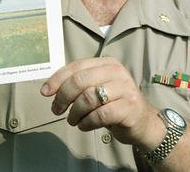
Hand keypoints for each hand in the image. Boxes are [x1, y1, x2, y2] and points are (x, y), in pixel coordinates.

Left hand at [40, 56, 163, 148]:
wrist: (144, 122)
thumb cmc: (114, 105)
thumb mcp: (97, 89)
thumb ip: (79, 85)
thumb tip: (49, 89)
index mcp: (107, 63)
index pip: (76, 67)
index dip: (57, 79)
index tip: (45, 92)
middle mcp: (117, 72)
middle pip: (80, 81)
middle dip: (63, 97)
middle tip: (57, 110)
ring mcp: (125, 89)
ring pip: (88, 98)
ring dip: (74, 112)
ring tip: (72, 120)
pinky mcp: (130, 107)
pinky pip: (99, 115)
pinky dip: (86, 122)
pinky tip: (84, 126)